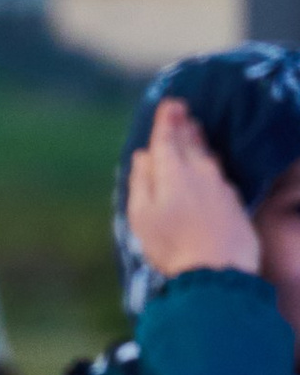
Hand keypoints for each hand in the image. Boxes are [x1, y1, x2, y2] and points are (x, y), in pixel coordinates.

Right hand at [128, 98, 258, 286]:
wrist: (216, 271)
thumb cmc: (171, 245)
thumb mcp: (142, 216)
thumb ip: (141, 182)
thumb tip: (143, 156)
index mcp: (172, 173)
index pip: (167, 139)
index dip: (166, 121)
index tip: (168, 103)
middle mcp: (199, 172)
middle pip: (190, 143)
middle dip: (183, 125)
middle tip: (181, 109)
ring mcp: (220, 186)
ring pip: (207, 156)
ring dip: (199, 140)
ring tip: (195, 129)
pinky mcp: (233, 202)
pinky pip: (218, 173)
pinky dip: (210, 163)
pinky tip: (210, 164)